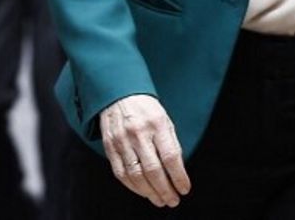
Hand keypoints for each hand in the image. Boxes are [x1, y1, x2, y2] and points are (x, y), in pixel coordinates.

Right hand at [99, 93, 190, 207]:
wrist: (118, 94)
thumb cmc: (145, 109)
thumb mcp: (165, 120)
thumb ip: (171, 144)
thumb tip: (177, 172)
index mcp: (157, 124)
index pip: (170, 157)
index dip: (179, 177)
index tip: (184, 189)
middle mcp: (138, 133)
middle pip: (153, 170)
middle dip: (165, 190)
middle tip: (173, 200)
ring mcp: (122, 141)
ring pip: (136, 175)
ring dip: (150, 193)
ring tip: (159, 200)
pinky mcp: (110, 147)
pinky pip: (121, 173)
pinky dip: (133, 187)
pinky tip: (142, 191)